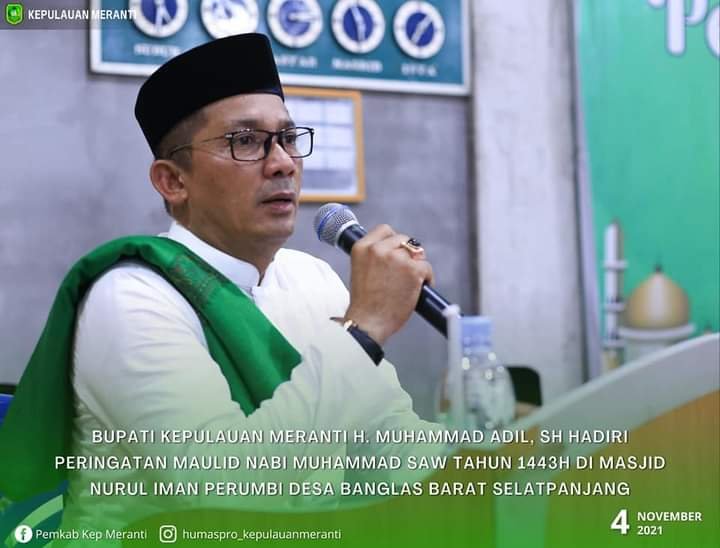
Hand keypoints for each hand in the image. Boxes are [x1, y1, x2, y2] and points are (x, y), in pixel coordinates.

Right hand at [343, 225, 433, 345]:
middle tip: (405, 271)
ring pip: (417, 253)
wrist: (368, 322)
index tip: (396, 251)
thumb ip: (375, 256)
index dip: (394, 241)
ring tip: (411, 281)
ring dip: (417, 265)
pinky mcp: (413, 270)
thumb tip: (395, 250)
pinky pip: (427, 267)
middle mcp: (379, 249)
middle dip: (407, 254)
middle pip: (404, 239)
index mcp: (362, 247)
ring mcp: (397, 258)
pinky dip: (427, 278)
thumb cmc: (365, 302)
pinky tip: (418, 288)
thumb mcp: (361, 269)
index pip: (385, 230)